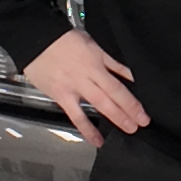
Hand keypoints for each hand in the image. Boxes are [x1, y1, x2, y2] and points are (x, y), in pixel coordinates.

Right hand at [25, 28, 149, 145]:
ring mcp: (73, 88)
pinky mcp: (61, 97)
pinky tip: (97, 140)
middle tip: (141, 124)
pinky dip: (87, 129)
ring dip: (114, 118)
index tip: (143, 112)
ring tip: (128, 130)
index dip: (131, 101)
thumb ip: (111, 63)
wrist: (37, 41)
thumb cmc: (64, 39)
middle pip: (111, 96)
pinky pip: (76, 116)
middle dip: (128, 111)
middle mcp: (86, 78)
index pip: (118, 86)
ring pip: (97, 105)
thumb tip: (129, 75)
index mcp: (95, 64)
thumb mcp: (93, 45)